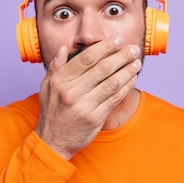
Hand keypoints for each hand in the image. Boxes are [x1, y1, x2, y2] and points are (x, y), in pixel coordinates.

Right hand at [35, 36, 141, 159]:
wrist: (53, 142)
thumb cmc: (52, 112)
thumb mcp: (46, 87)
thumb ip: (55, 66)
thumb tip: (63, 48)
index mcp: (60, 81)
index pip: (87, 58)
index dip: (105, 47)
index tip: (117, 40)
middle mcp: (71, 92)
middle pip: (103, 68)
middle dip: (121, 56)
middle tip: (133, 48)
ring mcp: (84, 106)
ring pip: (112, 83)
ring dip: (128, 71)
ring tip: (137, 63)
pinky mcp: (95, 118)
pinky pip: (115, 99)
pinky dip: (126, 87)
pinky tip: (132, 79)